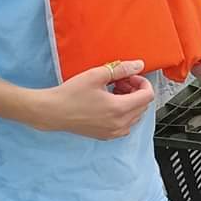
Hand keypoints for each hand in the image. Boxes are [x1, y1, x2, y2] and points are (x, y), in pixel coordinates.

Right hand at [33, 60, 154, 138]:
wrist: (53, 112)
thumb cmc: (71, 94)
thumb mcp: (97, 75)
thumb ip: (121, 69)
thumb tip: (138, 65)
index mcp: (119, 109)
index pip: (147, 96)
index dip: (142, 82)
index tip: (131, 76)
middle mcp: (119, 124)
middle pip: (143, 106)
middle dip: (136, 90)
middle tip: (120, 81)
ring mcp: (113, 132)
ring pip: (135, 116)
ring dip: (130, 102)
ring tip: (114, 91)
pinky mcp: (107, 136)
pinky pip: (125, 125)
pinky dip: (123, 113)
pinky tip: (109, 103)